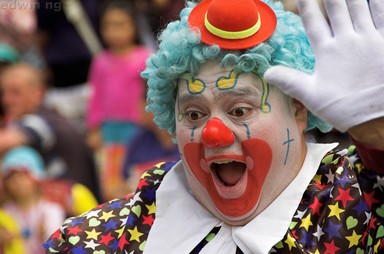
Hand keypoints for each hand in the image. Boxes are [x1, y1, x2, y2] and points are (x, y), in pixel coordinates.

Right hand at [264, 0, 383, 131]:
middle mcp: (348, 39)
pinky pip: (383, 15)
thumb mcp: (311, 96)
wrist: (378, 116)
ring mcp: (371, 38)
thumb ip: (289, 81)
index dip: (306, 5)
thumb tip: (266, 73)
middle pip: (338, 8)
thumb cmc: (343, 107)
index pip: (313, 22)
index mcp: (327, 51)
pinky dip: (378, 3)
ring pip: (361, 7)